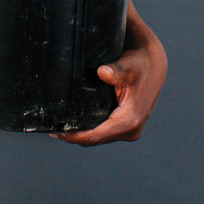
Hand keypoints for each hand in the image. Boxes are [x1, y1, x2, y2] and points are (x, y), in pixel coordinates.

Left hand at [55, 0, 167, 146]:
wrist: (153, 64)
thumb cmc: (139, 64)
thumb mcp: (129, 65)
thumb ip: (117, 70)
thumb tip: (104, 72)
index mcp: (129, 121)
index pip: (95, 136)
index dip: (74, 136)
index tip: (55, 131)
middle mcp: (130, 130)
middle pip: (94, 139)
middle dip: (73, 136)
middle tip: (50, 126)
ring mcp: (128, 130)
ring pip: (97, 137)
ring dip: (79, 134)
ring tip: (57, 125)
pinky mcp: (125, 126)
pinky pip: (102, 132)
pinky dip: (88, 129)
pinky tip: (73, 122)